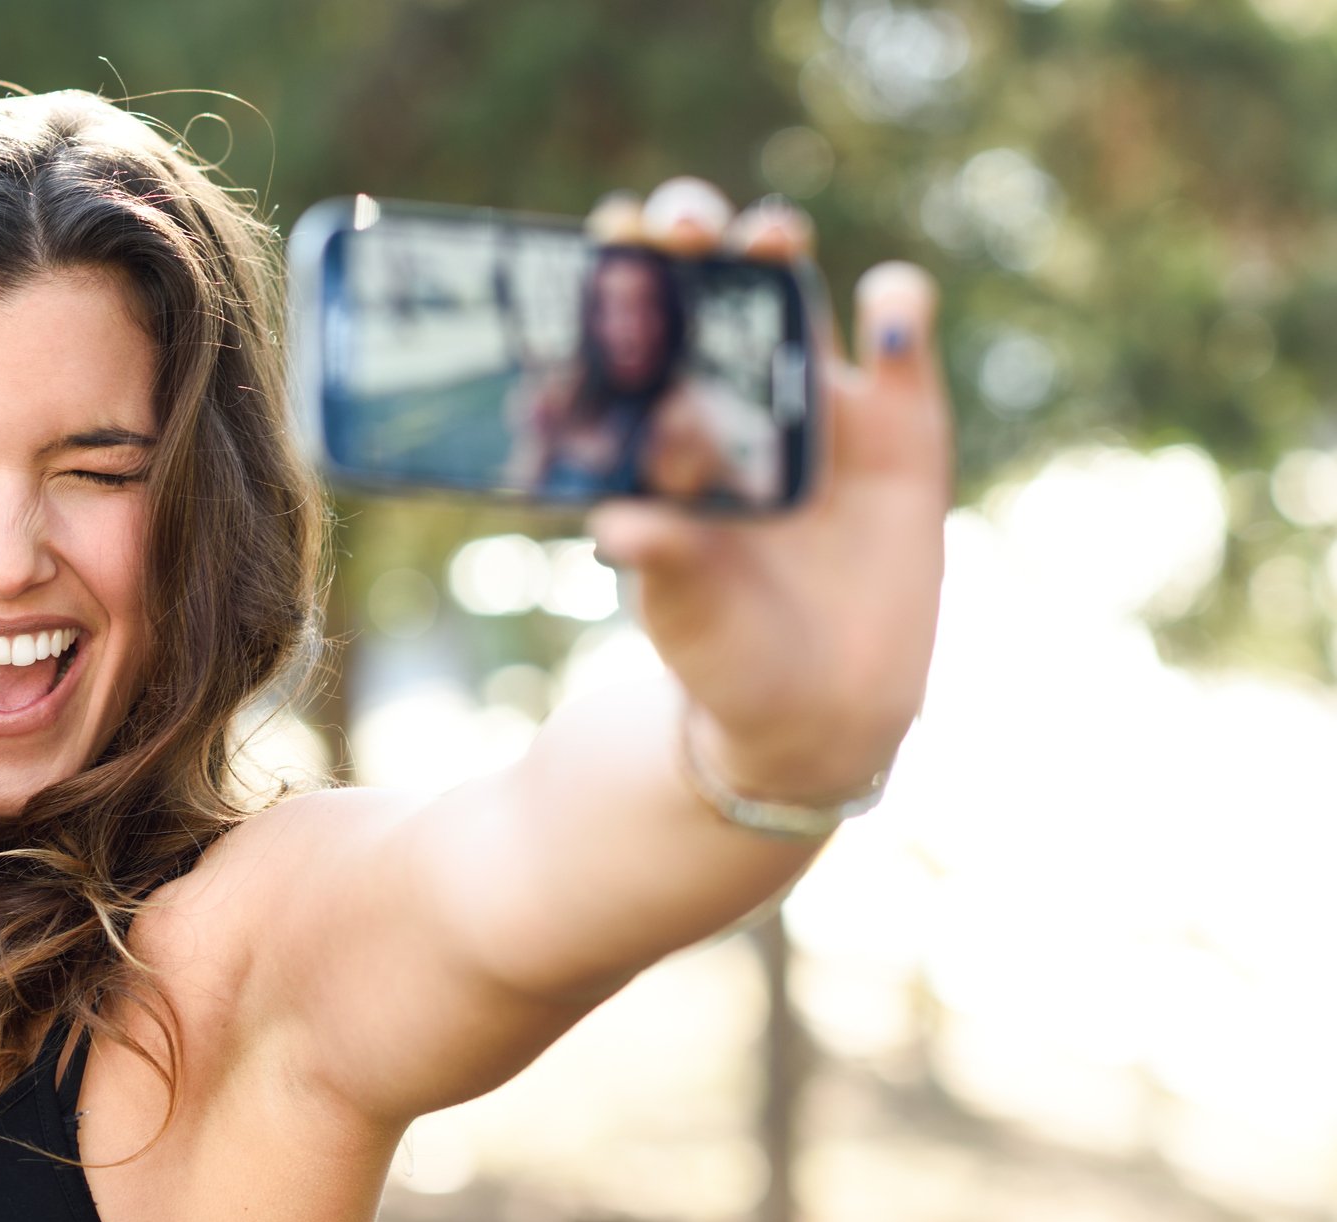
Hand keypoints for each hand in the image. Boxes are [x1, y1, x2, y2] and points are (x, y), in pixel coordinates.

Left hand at [585, 179, 952, 800]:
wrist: (822, 709)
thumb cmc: (724, 654)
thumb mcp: (687, 616)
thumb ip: (664, 562)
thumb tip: (619, 525)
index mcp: (657, 430)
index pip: (626, 332)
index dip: (615, 278)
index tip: (606, 242)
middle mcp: (729, 395)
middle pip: (706, 282)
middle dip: (692, 236)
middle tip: (682, 226)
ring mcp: (814, 402)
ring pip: (794, 289)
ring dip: (778, 245)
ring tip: (767, 240)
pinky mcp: (900, 424)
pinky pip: (902, 339)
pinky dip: (901, 308)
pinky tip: (890, 319)